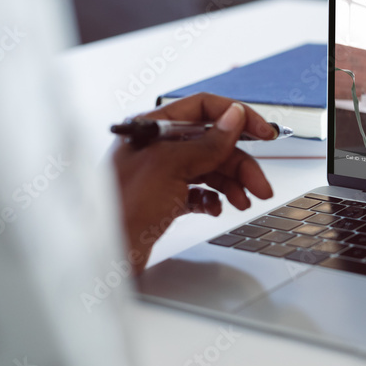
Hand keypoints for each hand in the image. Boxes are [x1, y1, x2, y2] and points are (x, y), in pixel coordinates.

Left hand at [111, 93, 275, 273]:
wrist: (102, 256)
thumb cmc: (120, 209)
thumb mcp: (169, 167)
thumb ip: (206, 143)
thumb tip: (233, 118)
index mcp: (152, 128)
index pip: (203, 109)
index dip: (236, 117)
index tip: (262, 131)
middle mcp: (156, 148)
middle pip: (212, 144)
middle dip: (240, 163)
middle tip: (259, 184)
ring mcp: (161, 175)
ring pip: (209, 169)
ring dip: (232, 184)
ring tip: (245, 201)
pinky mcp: (164, 200)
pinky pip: (199, 192)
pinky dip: (213, 199)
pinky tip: (216, 208)